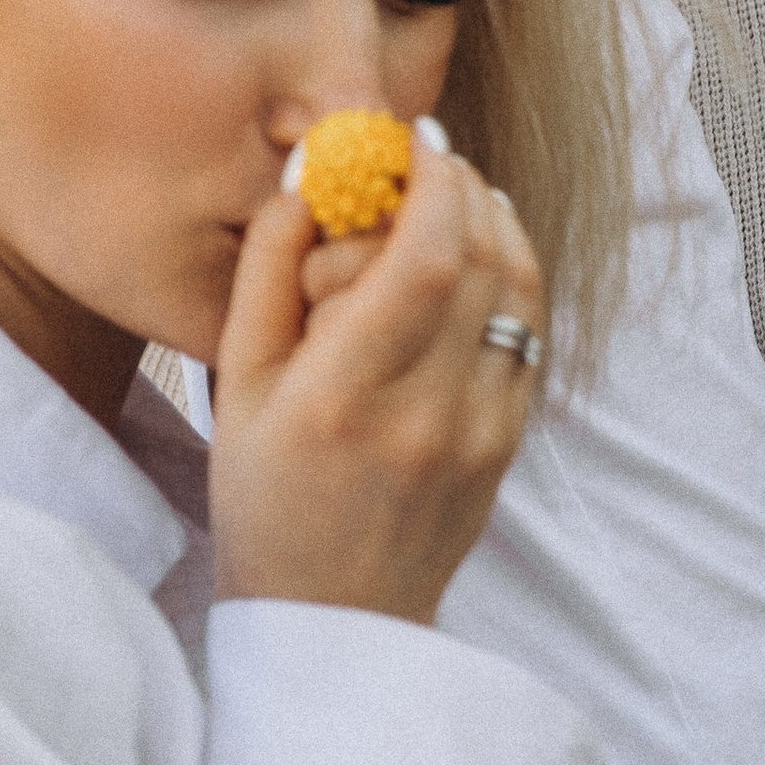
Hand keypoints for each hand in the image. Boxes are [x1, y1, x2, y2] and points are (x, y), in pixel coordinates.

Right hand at [208, 142, 543, 624]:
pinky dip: (511, 276)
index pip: (423, 258)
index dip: (431, 182)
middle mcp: (424, 414)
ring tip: (454, 196)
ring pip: (518, 290)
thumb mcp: (234, 388)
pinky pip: (530, 333)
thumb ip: (267, 274)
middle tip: (428, 159)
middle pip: (480, 259)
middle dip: (461, 186)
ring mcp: (479, 433)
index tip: (412, 141)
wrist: (335, 622)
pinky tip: (476, 258)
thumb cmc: (265, 499)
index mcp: (341, 398)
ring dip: (494, 221)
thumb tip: (309, 177)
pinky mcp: (508, 444)